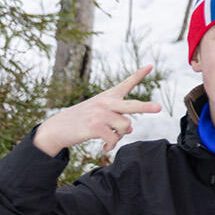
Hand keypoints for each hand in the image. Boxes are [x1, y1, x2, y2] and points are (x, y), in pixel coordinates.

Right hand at [34, 65, 161, 156]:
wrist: (55, 129)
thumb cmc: (79, 121)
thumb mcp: (98, 115)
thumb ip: (117, 118)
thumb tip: (131, 129)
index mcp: (107, 97)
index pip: (125, 84)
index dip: (139, 75)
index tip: (150, 66)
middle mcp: (105, 103)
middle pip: (131, 105)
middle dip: (145, 107)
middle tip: (159, 108)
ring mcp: (100, 115)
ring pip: (125, 127)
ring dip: (120, 136)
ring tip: (110, 139)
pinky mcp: (95, 127)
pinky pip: (114, 139)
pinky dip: (111, 146)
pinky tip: (105, 148)